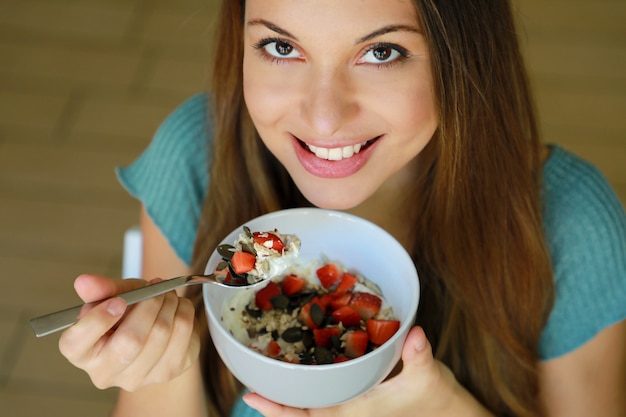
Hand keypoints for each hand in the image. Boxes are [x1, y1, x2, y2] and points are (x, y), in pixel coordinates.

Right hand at [58, 274, 199, 390]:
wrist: (156, 329)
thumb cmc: (127, 313)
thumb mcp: (114, 295)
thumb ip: (101, 289)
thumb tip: (83, 283)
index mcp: (81, 353)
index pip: (76, 343)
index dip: (98, 320)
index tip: (118, 301)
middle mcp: (105, 373)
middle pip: (130, 340)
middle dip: (148, 304)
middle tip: (155, 286)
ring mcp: (137, 378)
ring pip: (161, 333)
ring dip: (169, 303)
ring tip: (167, 294)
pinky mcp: (168, 372)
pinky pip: (182, 334)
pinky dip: (184, 311)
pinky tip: (178, 306)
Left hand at [243, 327, 466, 416]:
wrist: (443, 409)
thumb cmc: (432, 396)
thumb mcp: (428, 375)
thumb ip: (420, 356)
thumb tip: (415, 334)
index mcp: (354, 407)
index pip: (309, 414)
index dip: (278, 408)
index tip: (250, 397)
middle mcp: (346, 406)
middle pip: (299, 410)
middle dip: (273, 401)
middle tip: (246, 384)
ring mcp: (349, 400)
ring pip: (309, 402)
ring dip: (286, 391)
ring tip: (262, 372)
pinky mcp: (356, 391)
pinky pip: (323, 390)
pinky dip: (306, 381)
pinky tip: (296, 363)